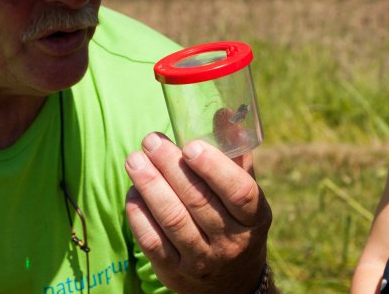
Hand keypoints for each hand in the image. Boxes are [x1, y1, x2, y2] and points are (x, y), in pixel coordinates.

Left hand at [125, 132, 272, 293]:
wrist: (232, 284)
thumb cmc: (236, 223)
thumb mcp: (247, 193)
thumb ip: (235, 155)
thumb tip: (224, 111)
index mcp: (255, 219)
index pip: (240, 192)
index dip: (214, 168)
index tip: (191, 145)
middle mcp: (231, 242)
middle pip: (197, 200)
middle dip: (169, 166)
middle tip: (151, 141)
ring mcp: (202, 260)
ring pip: (172, 219)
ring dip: (149, 185)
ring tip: (134, 160)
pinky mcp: (174, 272)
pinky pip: (152, 241)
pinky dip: (139, 213)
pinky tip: (133, 191)